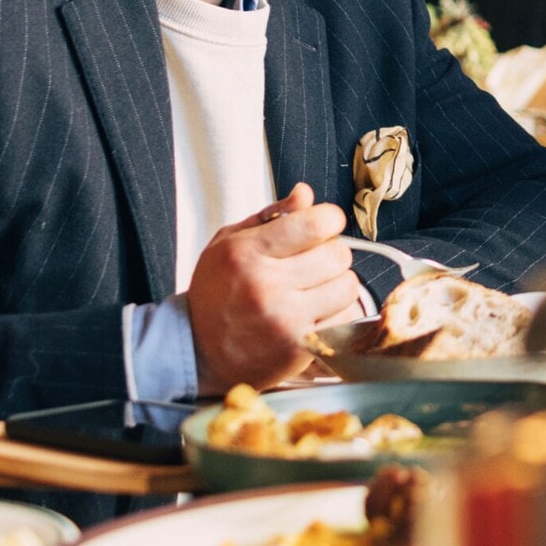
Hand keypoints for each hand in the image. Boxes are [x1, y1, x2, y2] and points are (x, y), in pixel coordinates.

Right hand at [188, 184, 363, 394]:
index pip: (319, 223)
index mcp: (247, 253)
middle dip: (331, 254)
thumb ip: (272, 215)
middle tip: (311, 264)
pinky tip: (312, 316)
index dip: (328, 220)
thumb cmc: (217, 292)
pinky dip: (335, 316)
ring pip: (348, 287)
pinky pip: (344, 320)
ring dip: (336, 286)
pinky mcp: (297, 349)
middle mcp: (265, 286)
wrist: (197, 352)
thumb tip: (306, 194)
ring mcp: (284, 320)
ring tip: (311, 291)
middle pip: (339, 254)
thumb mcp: (229, 243)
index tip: (321, 227)